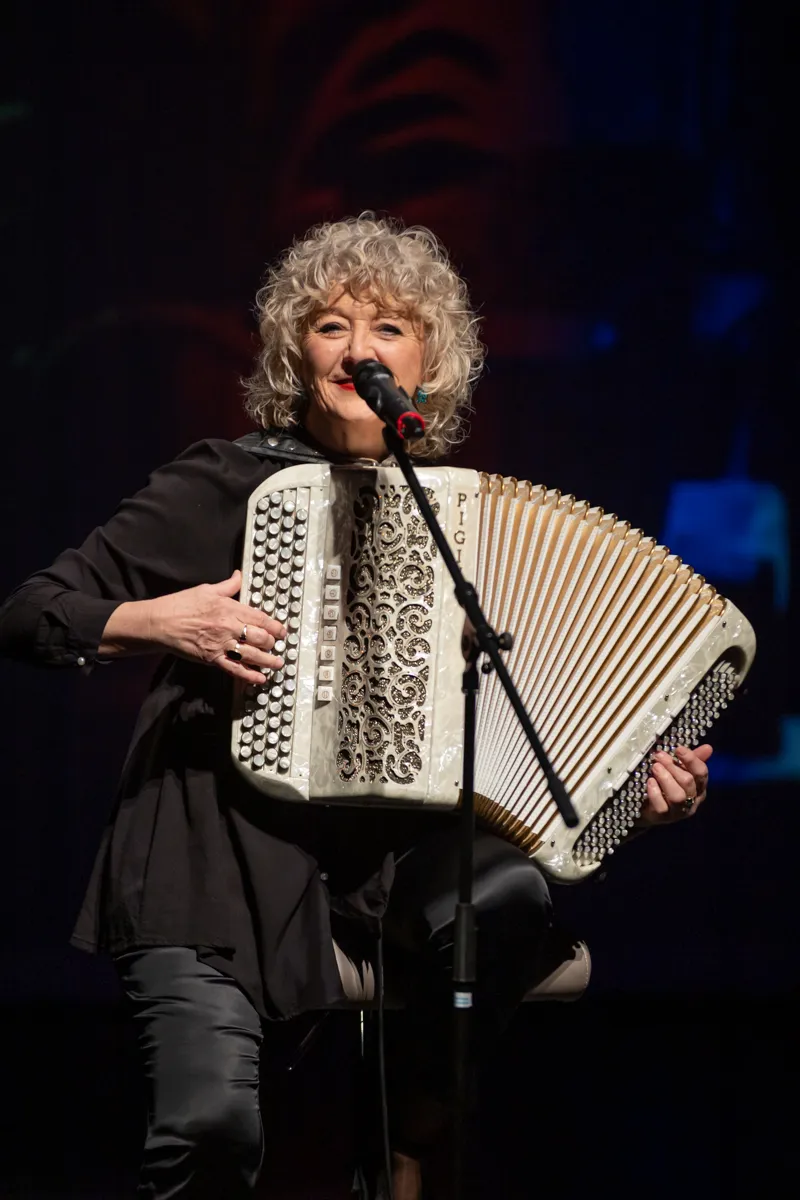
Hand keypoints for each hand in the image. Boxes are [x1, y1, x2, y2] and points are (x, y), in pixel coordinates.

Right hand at [148, 570, 285, 684]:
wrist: (160, 623)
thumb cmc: (181, 604)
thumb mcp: (207, 590)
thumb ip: (228, 586)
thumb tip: (239, 576)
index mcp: (230, 608)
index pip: (260, 618)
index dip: (275, 626)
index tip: (282, 631)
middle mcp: (229, 627)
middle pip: (260, 637)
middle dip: (272, 643)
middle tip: (276, 646)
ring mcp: (221, 644)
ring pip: (252, 655)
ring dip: (267, 661)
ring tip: (276, 664)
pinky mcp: (212, 659)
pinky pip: (235, 669)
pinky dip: (249, 675)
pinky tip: (260, 679)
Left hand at [637, 744, 712, 825]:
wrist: (649, 810)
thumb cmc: (667, 787)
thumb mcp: (680, 772)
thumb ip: (691, 760)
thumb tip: (708, 747)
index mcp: (699, 788)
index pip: (701, 772)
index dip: (691, 759)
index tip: (678, 749)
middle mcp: (692, 801)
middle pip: (688, 782)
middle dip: (673, 766)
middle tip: (659, 756)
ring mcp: (678, 811)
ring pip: (678, 796)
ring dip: (665, 778)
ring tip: (655, 767)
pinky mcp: (663, 818)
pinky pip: (662, 806)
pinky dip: (655, 792)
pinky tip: (649, 782)